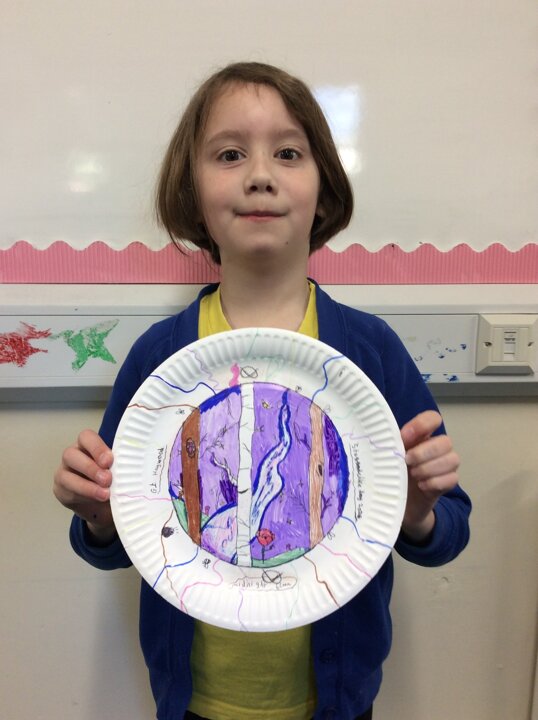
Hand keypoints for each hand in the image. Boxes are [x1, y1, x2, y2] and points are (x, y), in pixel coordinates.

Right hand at [53, 429, 116, 543]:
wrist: (104, 505)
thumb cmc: (114, 481)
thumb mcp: (120, 471)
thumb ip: (122, 466)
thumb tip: (136, 467)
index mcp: (88, 445)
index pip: (86, 437)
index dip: (96, 447)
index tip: (109, 460)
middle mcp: (73, 455)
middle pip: (71, 454)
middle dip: (90, 468)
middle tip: (108, 479)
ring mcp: (64, 472)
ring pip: (65, 474)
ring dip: (86, 485)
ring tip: (105, 494)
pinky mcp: (61, 490)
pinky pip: (67, 491)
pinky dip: (83, 496)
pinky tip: (96, 499)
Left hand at [400, 410, 459, 541]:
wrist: (400, 501)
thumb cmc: (393, 472)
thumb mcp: (389, 455)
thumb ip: (392, 443)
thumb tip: (390, 437)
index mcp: (421, 436)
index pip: (433, 418)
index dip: (422, 425)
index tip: (405, 438)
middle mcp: (437, 447)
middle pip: (445, 441)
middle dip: (424, 453)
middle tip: (407, 461)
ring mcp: (445, 465)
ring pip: (453, 459)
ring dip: (429, 468)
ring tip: (414, 475)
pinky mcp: (448, 482)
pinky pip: (452, 478)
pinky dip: (435, 482)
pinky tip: (422, 486)